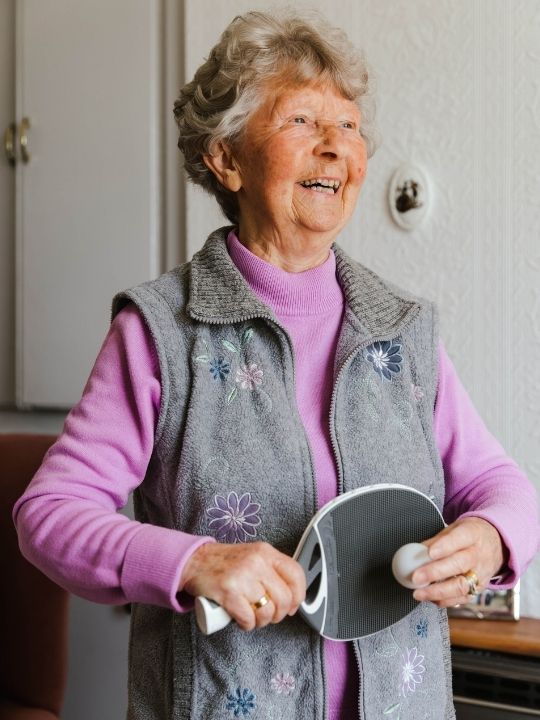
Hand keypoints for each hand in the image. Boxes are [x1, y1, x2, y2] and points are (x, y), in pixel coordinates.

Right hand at [180, 541, 305, 630]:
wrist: (195, 561)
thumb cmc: (225, 563)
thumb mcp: (253, 556)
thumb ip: (271, 569)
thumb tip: (291, 595)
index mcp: (266, 552)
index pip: (296, 574)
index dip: (298, 595)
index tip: (292, 605)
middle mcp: (256, 562)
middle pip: (284, 597)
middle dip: (279, 614)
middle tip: (269, 615)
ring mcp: (242, 576)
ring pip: (267, 611)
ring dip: (262, 621)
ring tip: (253, 617)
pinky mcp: (228, 592)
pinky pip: (248, 618)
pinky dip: (247, 625)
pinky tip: (242, 620)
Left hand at [411, 517, 505, 607]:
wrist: (496, 544)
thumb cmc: (470, 535)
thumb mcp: (455, 528)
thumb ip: (436, 540)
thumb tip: (416, 551)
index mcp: (472, 534)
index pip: (459, 539)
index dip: (444, 546)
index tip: (429, 553)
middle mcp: (478, 555)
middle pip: (459, 564)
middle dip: (435, 572)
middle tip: (416, 577)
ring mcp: (480, 574)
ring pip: (461, 586)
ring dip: (437, 592)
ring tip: (418, 593)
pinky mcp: (479, 589)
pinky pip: (462, 598)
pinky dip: (445, 600)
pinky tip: (431, 598)